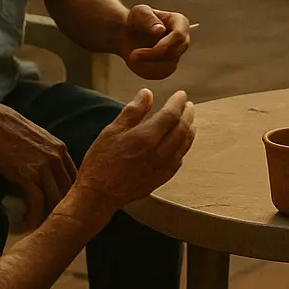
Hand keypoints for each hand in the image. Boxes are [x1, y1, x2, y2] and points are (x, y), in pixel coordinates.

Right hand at [0, 102, 76, 228]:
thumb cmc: (12, 134)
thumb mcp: (39, 141)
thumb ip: (49, 156)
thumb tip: (50, 178)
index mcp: (61, 151)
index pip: (76, 180)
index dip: (73, 198)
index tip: (68, 211)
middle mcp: (57, 159)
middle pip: (69, 192)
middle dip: (65, 211)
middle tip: (59, 226)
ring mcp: (43, 167)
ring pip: (55, 200)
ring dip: (50, 218)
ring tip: (44, 229)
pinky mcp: (28, 176)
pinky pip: (38, 203)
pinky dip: (35, 216)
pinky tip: (29, 223)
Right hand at [76, 89, 195, 209]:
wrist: (98, 195)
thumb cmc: (100, 161)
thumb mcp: (112, 131)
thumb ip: (132, 111)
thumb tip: (147, 93)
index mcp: (146, 137)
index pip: (170, 115)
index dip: (177, 102)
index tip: (181, 94)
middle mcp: (158, 152)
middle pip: (181, 129)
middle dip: (187, 114)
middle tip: (189, 105)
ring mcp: (160, 168)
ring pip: (183, 146)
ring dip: (189, 131)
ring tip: (190, 122)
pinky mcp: (159, 180)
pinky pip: (178, 162)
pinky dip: (183, 150)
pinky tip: (181, 146)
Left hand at [118, 5, 191, 80]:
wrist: (129, 34)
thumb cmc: (137, 20)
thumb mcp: (139, 13)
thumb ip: (149, 19)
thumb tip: (160, 29)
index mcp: (180, 22)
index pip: (179, 36)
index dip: (163, 45)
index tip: (143, 49)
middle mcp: (183, 40)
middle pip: (174, 53)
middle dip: (151, 56)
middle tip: (132, 55)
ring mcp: (177, 55)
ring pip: (168, 67)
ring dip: (147, 65)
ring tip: (131, 57)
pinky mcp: (169, 67)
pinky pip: (160, 74)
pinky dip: (146, 71)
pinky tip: (136, 62)